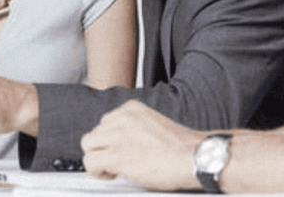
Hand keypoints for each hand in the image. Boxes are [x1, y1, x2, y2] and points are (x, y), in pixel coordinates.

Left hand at [81, 100, 202, 190]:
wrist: (196, 157)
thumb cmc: (183, 148)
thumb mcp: (154, 125)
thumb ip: (135, 128)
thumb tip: (124, 143)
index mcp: (131, 109)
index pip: (106, 122)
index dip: (112, 140)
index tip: (122, 150)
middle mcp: (120, 118)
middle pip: (95, 133)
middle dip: (103, 148)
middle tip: (117, 161)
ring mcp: (116, 136)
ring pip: (88, 145)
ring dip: (98, 158)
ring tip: (114, 168)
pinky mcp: (115, 155)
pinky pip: (90, 161)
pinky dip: (96, 171)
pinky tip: (111, 175)